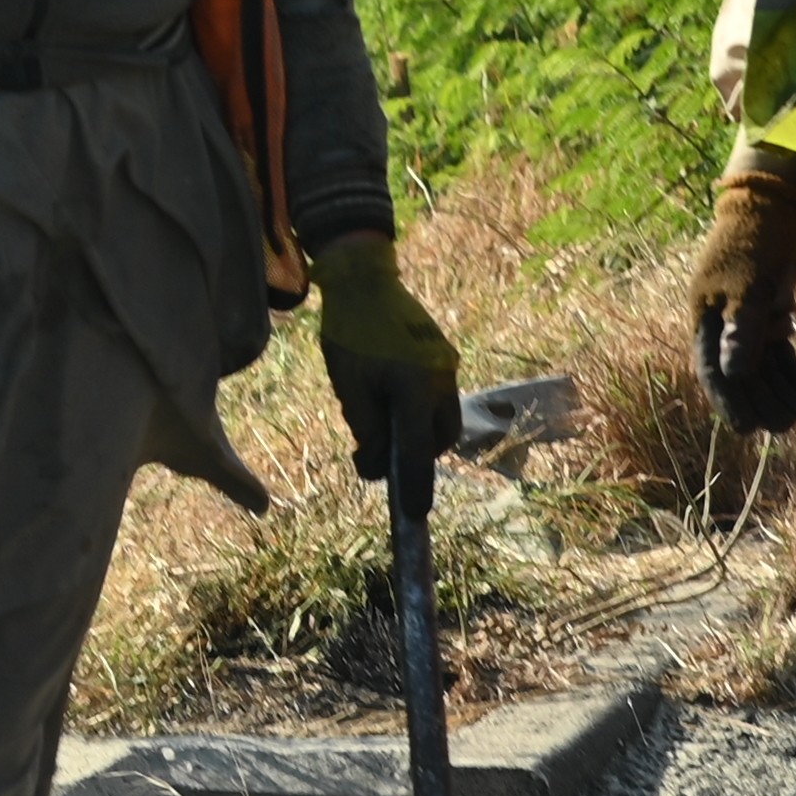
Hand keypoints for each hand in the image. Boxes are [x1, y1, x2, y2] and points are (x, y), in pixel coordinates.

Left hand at [306, 233, 461, 489]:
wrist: (365, 280)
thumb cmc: (349, 333)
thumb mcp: (349, 387)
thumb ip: (367, 429)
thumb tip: (380, 465)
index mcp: (416, 390)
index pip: (417, 452)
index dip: (414, 486)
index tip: (414, 515)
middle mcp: (441, 381)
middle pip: (437, 439)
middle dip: (414, 454)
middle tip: (375, 451)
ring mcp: (446, 367)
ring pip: (441, 420)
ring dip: (417, 432)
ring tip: (378, 418)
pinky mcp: (443, 357)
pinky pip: (437, 397)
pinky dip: (418, 409)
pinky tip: (390, 396)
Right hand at [686, 137, 795, 434]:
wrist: (775, 206)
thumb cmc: (756, 242)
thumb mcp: (749, 287)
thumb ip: (742, 332)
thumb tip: (733, 375)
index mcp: (706, 318)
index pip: (713, 370)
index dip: (729, 402)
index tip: (747, 430)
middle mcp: (722, 323)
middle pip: (740, 375)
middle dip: (764, 401)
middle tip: (790, 424)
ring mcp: (747, 319)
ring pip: (762, 367)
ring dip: (782, 390)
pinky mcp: (770, 312)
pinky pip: (779, 352)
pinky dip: (793, 371)